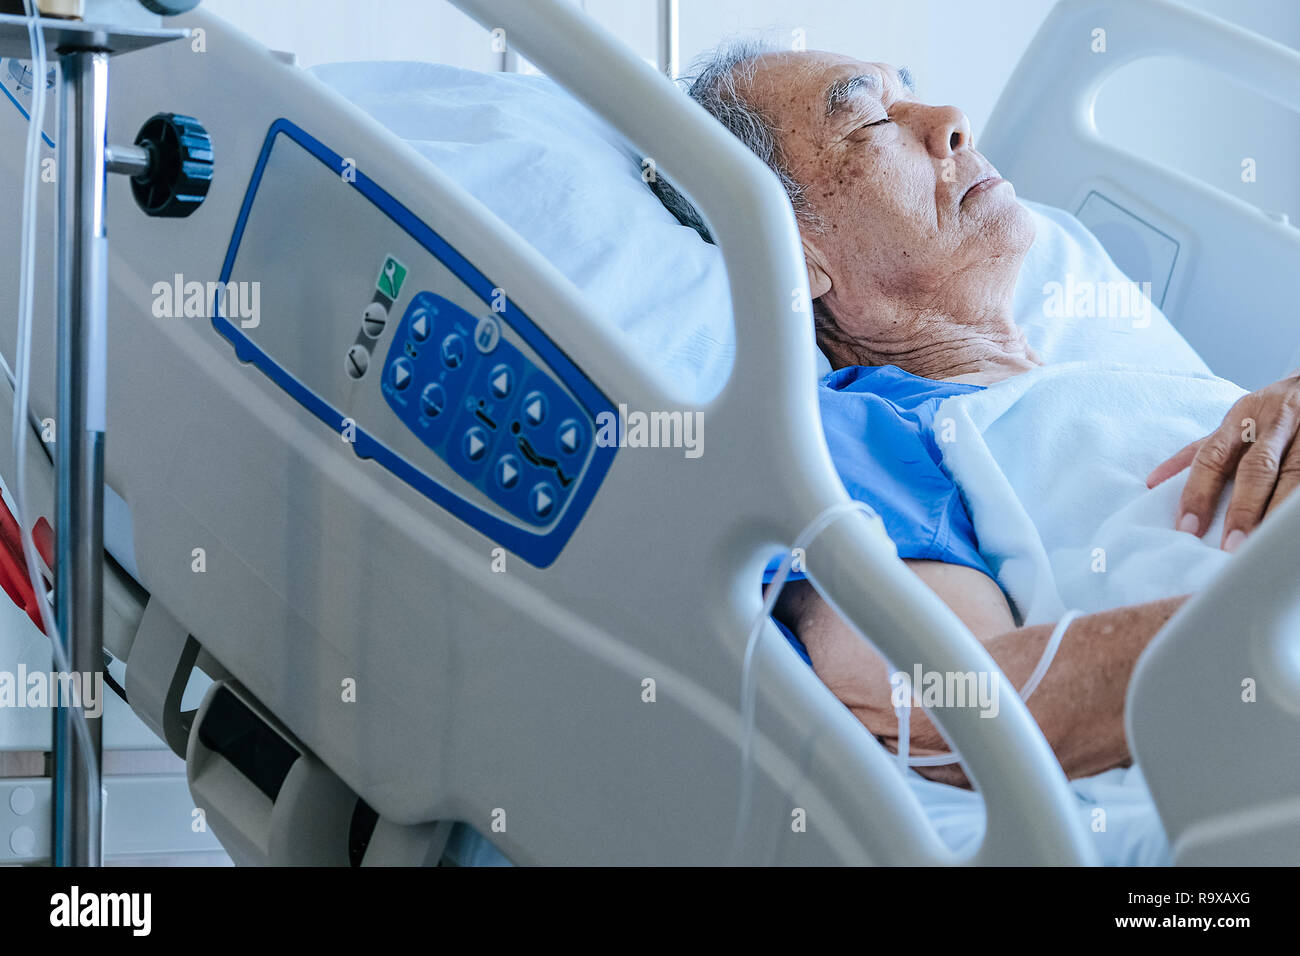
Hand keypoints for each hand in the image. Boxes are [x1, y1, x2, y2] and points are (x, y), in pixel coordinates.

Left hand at [1146, 374, 1299, 550]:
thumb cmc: (1266, 414)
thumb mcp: (1232, 424)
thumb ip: (1197, 453)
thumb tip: (1153, 483)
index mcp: (1241, 416)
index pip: (1213, 456)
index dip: (1198, 493)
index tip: (1187, 527)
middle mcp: (1275, 421)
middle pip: (1256, 469)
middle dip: (1242, 509)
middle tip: (1230, 546)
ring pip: (1294, 476)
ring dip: (1275, 511)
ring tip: (1263, 543)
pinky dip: (1297, 505)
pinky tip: (1289, 527)